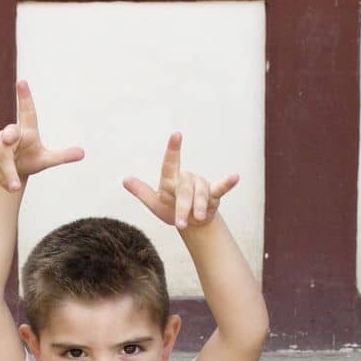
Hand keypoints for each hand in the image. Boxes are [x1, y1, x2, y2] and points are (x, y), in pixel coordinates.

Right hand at [0, 79, 84, 191]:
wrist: (9, 174)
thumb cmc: (30, 161)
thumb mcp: (46, 160)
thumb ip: (62, 156)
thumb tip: (83, 153)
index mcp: (28, 131)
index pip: (27, 112)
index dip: (25, 97)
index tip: (22, 82)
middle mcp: (11, 133)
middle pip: (8, 135)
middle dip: (7, 138)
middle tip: (8, 140)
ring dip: (7, 172)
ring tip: (14, 187)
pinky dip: (1, 177)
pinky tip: (7, 184)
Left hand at [123, 132, 238, 229]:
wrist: (190, 223)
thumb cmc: (170, 210)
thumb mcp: (154, 204)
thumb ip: (142, 192)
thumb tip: (125, 180)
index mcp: (170, 180)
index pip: (170, 164)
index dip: (173, 150)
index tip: (176, 135)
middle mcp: (186, 178)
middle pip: (185, 191)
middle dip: (183, 208)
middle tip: (181, 225)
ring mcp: (200, 185)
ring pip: (201, 195)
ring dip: (198, 209)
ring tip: (197, 221)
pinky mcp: (213, 194)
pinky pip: (220, 187)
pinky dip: (228, 183)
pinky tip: (235, 177)